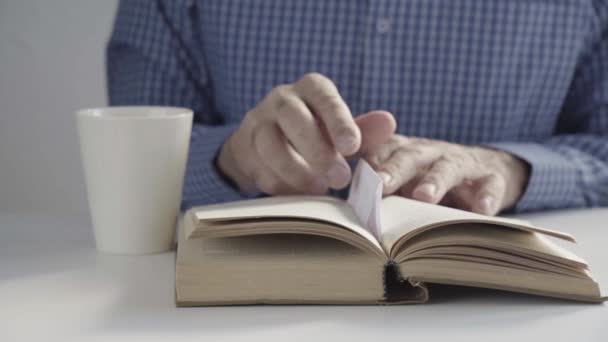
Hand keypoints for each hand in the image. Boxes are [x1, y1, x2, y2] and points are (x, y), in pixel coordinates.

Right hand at [217, 73, 396, 194]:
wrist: (264, 142)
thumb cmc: (314, 132)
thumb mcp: (340, 129)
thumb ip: (363, 129)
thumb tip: (389, 122)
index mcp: (310, 89)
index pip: (324, 97)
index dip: (338, 121)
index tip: (353, 147)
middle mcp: (281, 100)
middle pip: (292, 116)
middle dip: (317, 149)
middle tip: (341, 178)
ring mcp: (258, 123)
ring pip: (270, 144)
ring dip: (296, 170)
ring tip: (319, 190)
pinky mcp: (243, 149)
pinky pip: (259, 168)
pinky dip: (280, 184)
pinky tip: (298, 195)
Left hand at [364, 135, 528, 214]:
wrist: (485, 167)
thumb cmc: (429, 178)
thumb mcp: (402, 180)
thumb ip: (376, 192)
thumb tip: (351, 218)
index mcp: (401, 151)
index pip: (380, 151)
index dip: (367, 163)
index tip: (351, 176)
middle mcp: (429, 152)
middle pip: (408, 157)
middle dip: (394, 169)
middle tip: (380, 184)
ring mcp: (460, 163)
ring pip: (446, 168)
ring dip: (434, 181)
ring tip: (424, 197)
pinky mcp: (490, 177)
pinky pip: (490, 186)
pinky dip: (487, 197)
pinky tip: (481, 211)